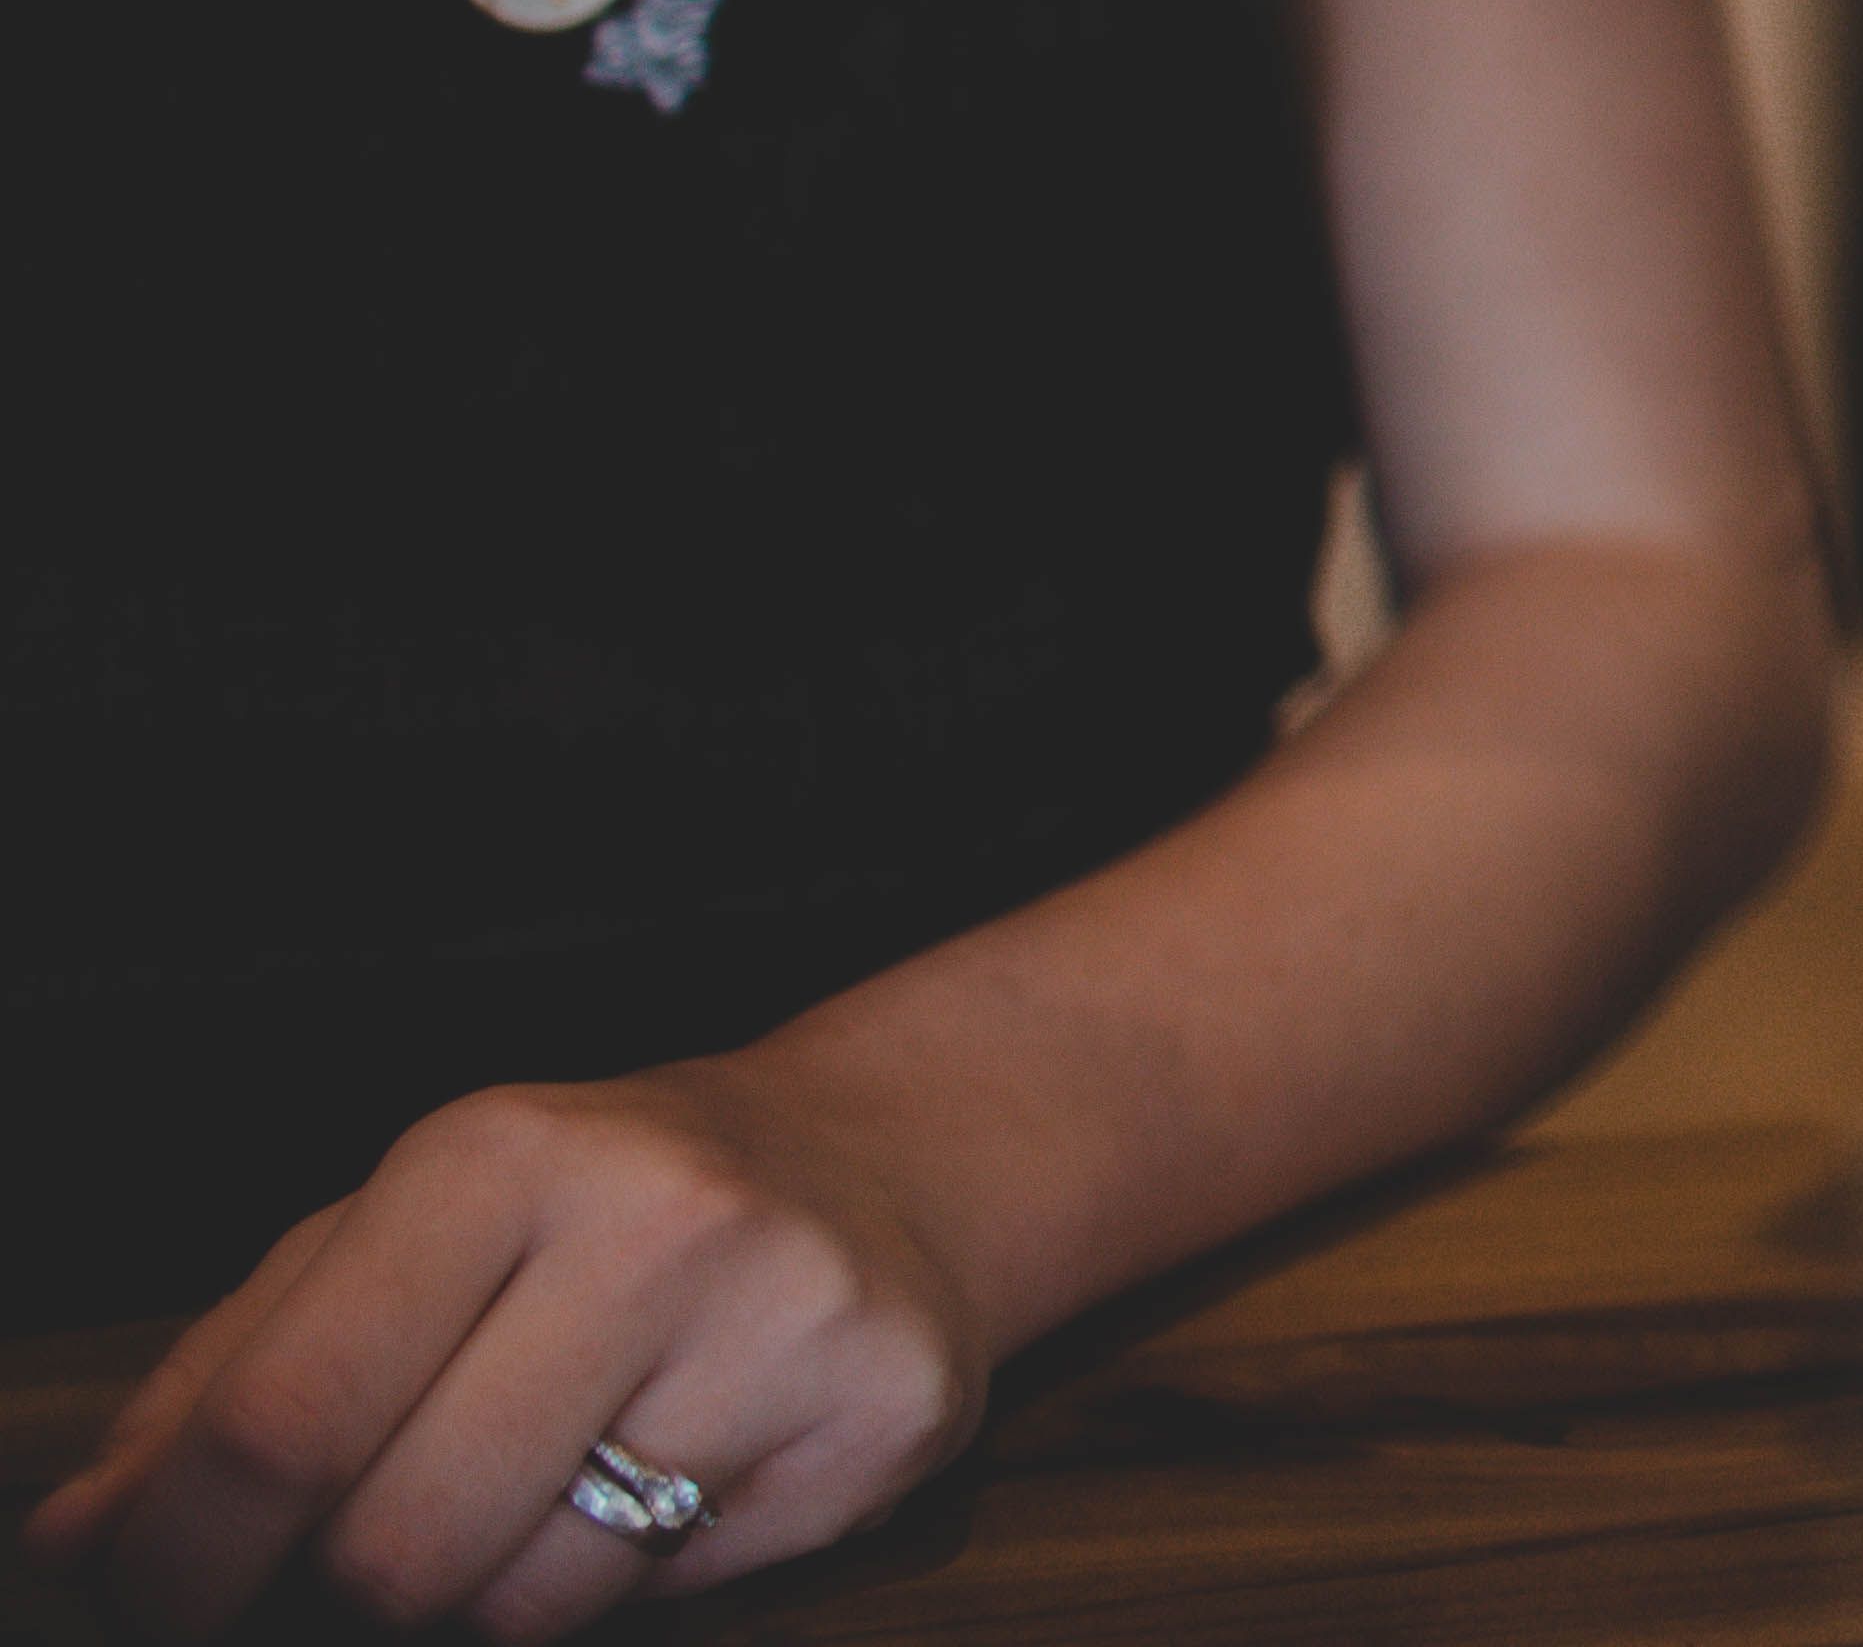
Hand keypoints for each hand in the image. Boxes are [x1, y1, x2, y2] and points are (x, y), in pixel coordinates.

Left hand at [25, 1058, 990, 1636]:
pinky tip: (676, 1464)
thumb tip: (80, 1541)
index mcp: (498, 1156)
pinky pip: (677, 1593)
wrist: (878, 1156)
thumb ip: (224, 1378)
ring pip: (531, 1599)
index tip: (165, 1599)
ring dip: (494, 1585)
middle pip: (397, 1546)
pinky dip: (636, 1567)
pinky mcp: (887, 1410)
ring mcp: (790, 1317)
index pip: (282, 1421)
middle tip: (382, 1535)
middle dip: (356, 1582)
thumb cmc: (585, 1214)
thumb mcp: (394, 1236)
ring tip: (546, 1483)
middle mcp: (658, 1220)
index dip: (188, 1557)